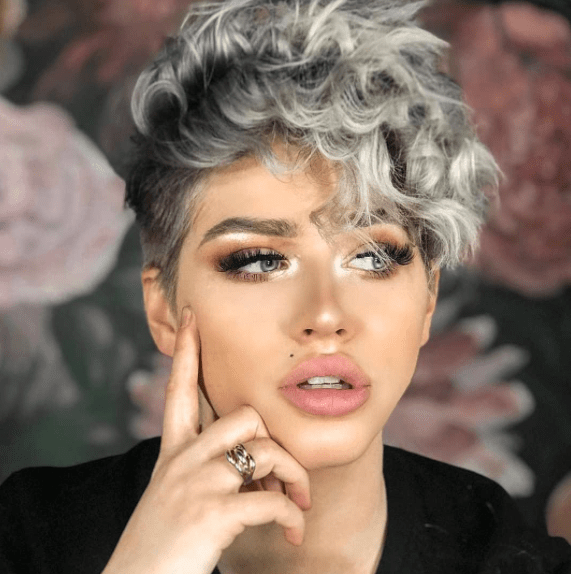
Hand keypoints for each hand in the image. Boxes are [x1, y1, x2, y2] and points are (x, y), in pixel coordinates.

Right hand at [102, 307, 310, 573]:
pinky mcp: (212, 513)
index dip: (185, 350)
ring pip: (266, 450)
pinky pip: (272, 499)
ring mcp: (196, 483)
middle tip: (289, 477)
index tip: (192, 315)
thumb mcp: (174, 496)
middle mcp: (182, 460)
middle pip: (245, 415)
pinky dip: (291, 517)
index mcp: (173, 454)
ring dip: (294, 478)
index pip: (178, 388)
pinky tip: (291, 535)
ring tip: (296, 505)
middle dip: (277, 443)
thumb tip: (254, 461)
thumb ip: (205, 469)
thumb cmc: (160, 547)